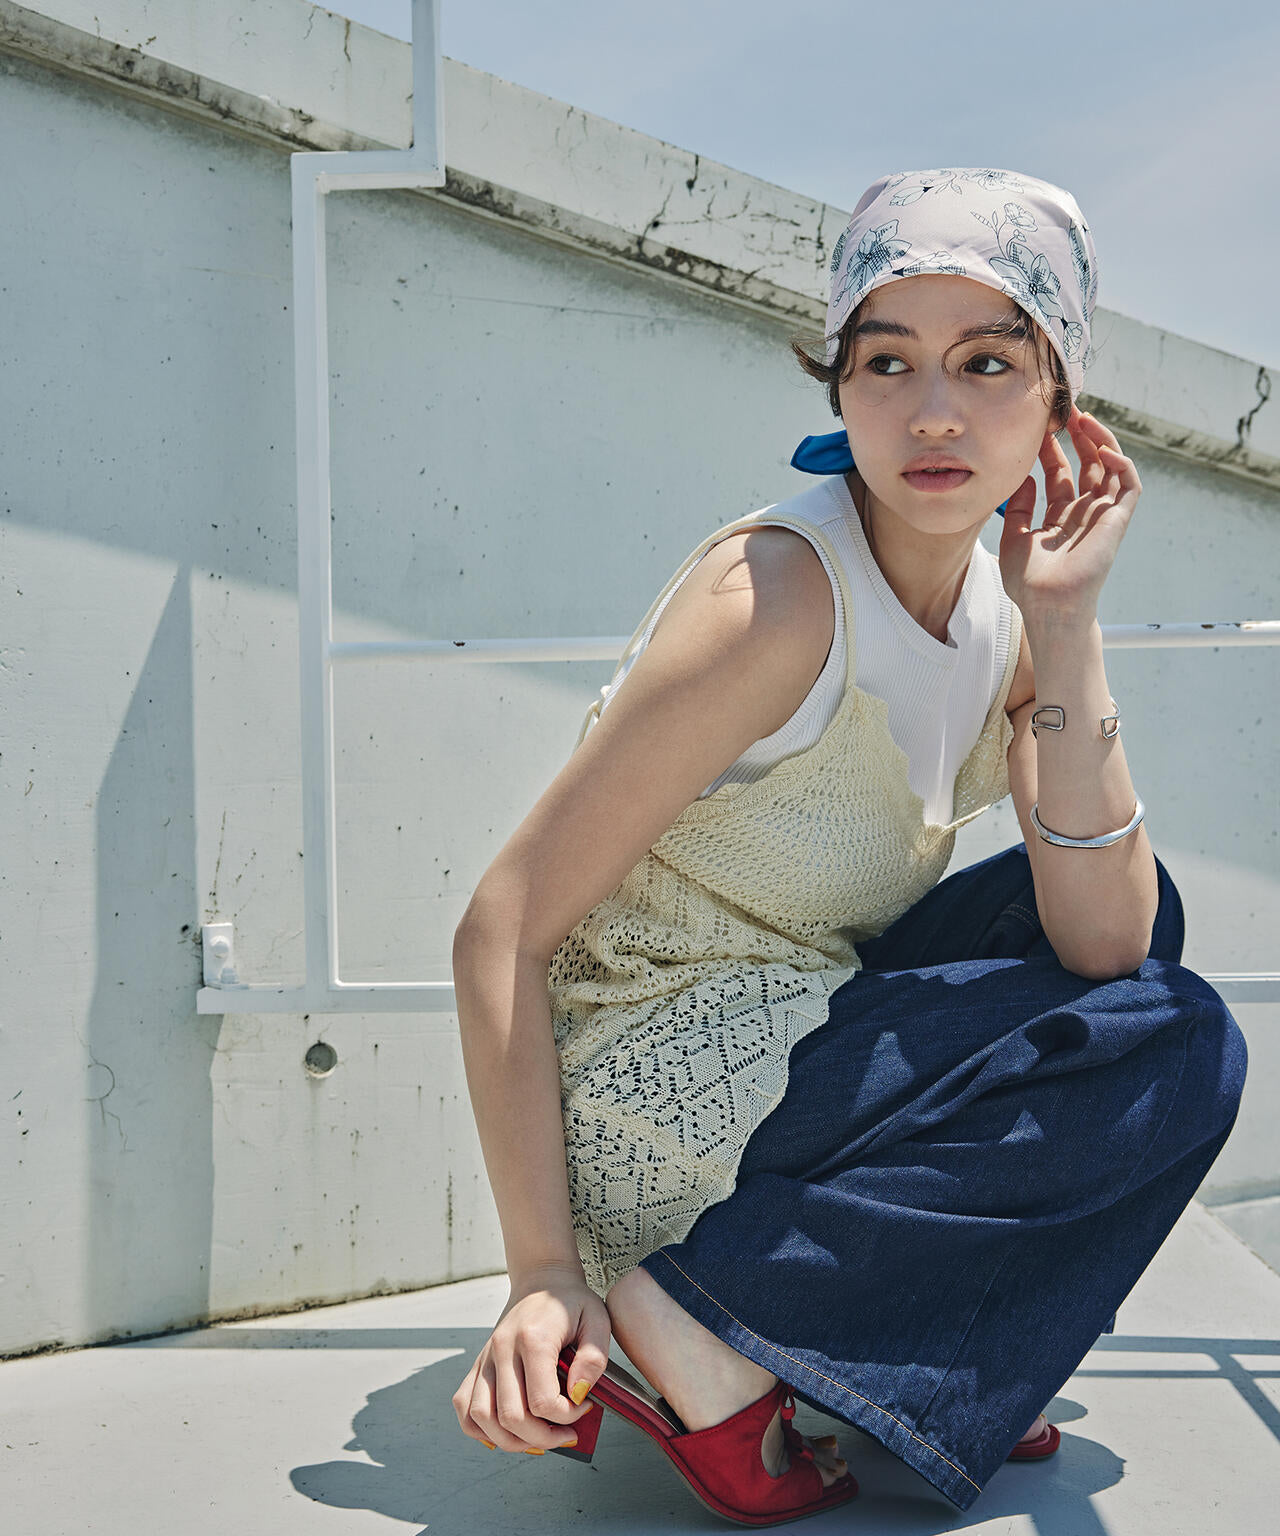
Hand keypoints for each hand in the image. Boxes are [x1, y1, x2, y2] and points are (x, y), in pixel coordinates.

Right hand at [452, 1263, 611, 1452]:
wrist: (542, 1279)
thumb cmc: (571, 1301)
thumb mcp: (598, 1320)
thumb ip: (594, 1358)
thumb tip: (578, 1394)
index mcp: (533, 1338)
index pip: (542, 1401)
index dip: (568, 1416)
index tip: (585, 1406)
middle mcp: (502, 1348)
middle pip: (511, 1416)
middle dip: (543, 1438)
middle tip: (567, 1434)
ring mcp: (486, 1357)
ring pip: (482, 1417)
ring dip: (511, 1441)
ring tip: (538, 1440)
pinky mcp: (478, 1364)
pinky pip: (465, 1406)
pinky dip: (480, 1429)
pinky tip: (504, 1433)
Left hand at [998, 404, 1141, 624]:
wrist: (1047, 604)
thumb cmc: (1029, 582)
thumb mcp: (1013, 536)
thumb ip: (1019, 506)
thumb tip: (1025, 477)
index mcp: (1060, 518)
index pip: (1060, 474)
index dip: (1052, 449)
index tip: (1040, 427)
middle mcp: (1083, 513)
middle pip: (1087, 465)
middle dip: (1079, 437)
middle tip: (1066, 411)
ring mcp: (1102, 516)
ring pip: (1110, 468)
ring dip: (1100, 441)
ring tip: (1084, 417)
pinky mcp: (1117, 521)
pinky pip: (1129, 485)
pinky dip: (1121, 463)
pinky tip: (1103, 448)